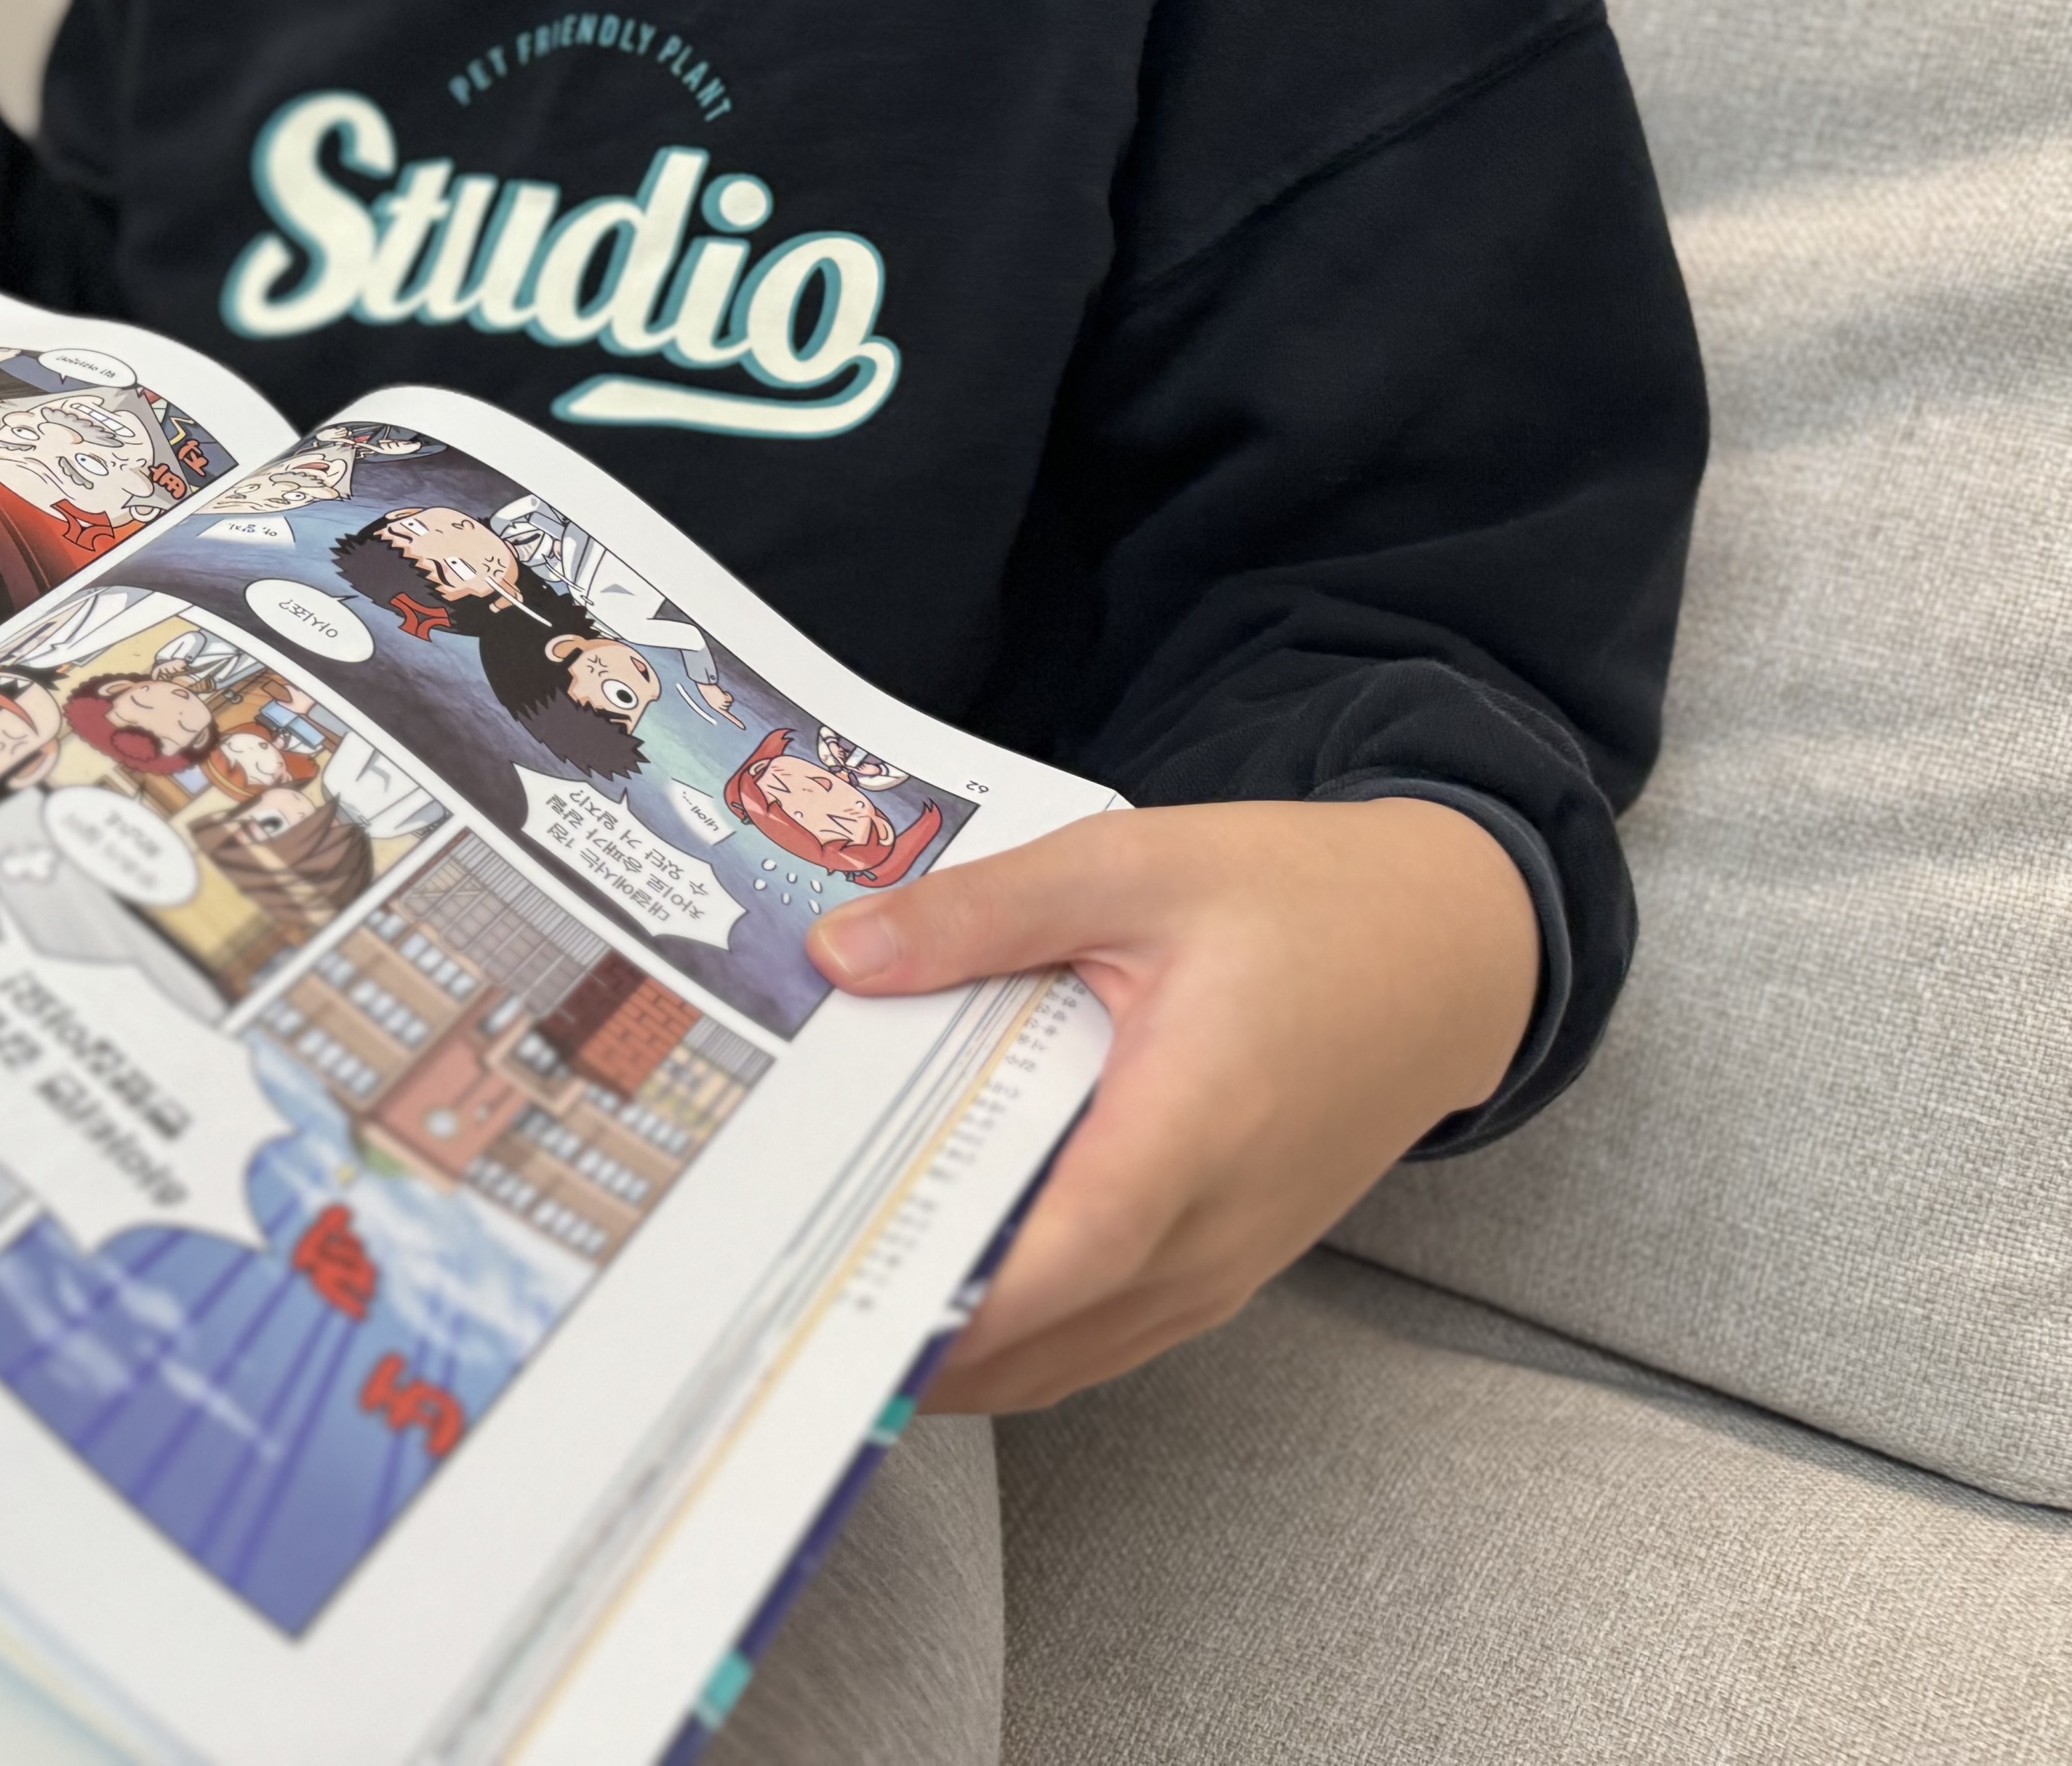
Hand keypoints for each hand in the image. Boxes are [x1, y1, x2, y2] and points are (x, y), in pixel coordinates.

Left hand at [808, 797, 1538, 1412]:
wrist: (1449, 950)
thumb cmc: (1300, 900)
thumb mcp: (1132, 864)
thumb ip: (983, 913)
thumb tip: (842, 956)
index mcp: (1190, 1130)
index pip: (1057, 1259)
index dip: (940, 1296)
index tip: (822, 1300)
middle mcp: (1211, 1231)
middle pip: (1039, 1334)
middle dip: (904, 1330)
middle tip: (771, 1296)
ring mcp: (1221, 1267)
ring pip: (1064, 1356)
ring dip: (951, 1346)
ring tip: (821, 1294)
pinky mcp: (1220, 1268)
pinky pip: (1100, 1334)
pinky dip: (1013, 1330)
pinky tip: (930, 1272)